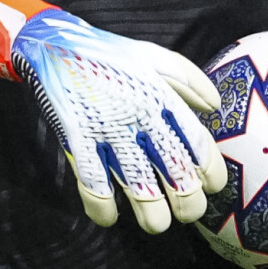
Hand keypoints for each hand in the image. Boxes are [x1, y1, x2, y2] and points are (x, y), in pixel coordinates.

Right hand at [0, 0, 228, 231]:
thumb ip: (188, 79)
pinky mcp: (76, 141)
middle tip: (188, 212)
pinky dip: (102, 208)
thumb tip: (215, 108)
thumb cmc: (109, 56)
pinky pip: (92, 185)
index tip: (212, 185)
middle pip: (174, 171)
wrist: (52, 45)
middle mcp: (138, 117)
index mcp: (160, 96)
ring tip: (157, 223)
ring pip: (138, 186)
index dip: (211, 171)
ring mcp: (106, 131)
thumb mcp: (153, 57)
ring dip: (152, 214)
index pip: (197, 142)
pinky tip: (110, 217)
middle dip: (187, 203)